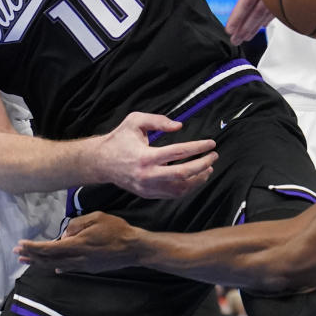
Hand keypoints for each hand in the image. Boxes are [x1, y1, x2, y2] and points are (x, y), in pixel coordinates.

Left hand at [15, 212, 140, 273]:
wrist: (133, 248)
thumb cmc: (116, 229)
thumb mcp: (96, 218)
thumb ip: (77, 224)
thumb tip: (65, 234)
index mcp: (76, 245)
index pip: (49, 248)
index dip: (33, 247)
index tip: (20, 244)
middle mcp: (76, 258)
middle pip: (48, 260)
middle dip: (31, 256)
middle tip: (17, 253)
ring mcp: (82, 265)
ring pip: (56, 266)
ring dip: (40, 263)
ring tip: (27, 261)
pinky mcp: (89, 268)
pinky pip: (68, 268)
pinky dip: (56, 266)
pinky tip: (53, 267)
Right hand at [98, 112, 216, 198]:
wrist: (101, 162)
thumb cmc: (119, 139)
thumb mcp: (135, 121)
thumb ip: (158, 120)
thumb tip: (179, 126)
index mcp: (145, 156)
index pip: (178, 152)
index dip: (198, 147)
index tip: (211, 143)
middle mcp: (148, 175)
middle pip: (183, 174)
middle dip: (203, 164)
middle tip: (214, 156)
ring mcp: (148, 188)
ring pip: (180, 188)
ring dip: (198, 179)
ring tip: (208, 167)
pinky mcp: (148, 194)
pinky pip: (173, 194)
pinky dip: (187, 187)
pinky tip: (195, 178)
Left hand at [210, 0, 274, 44]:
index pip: (247, 2)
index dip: (238, 18)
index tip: (229, 31)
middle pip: (258, 13)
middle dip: (246, 28)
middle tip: (236, 41)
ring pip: (269, 12)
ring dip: (257, 26)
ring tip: (246, 36)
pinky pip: (277, 6)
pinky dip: (268, 17)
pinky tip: (261, 26)